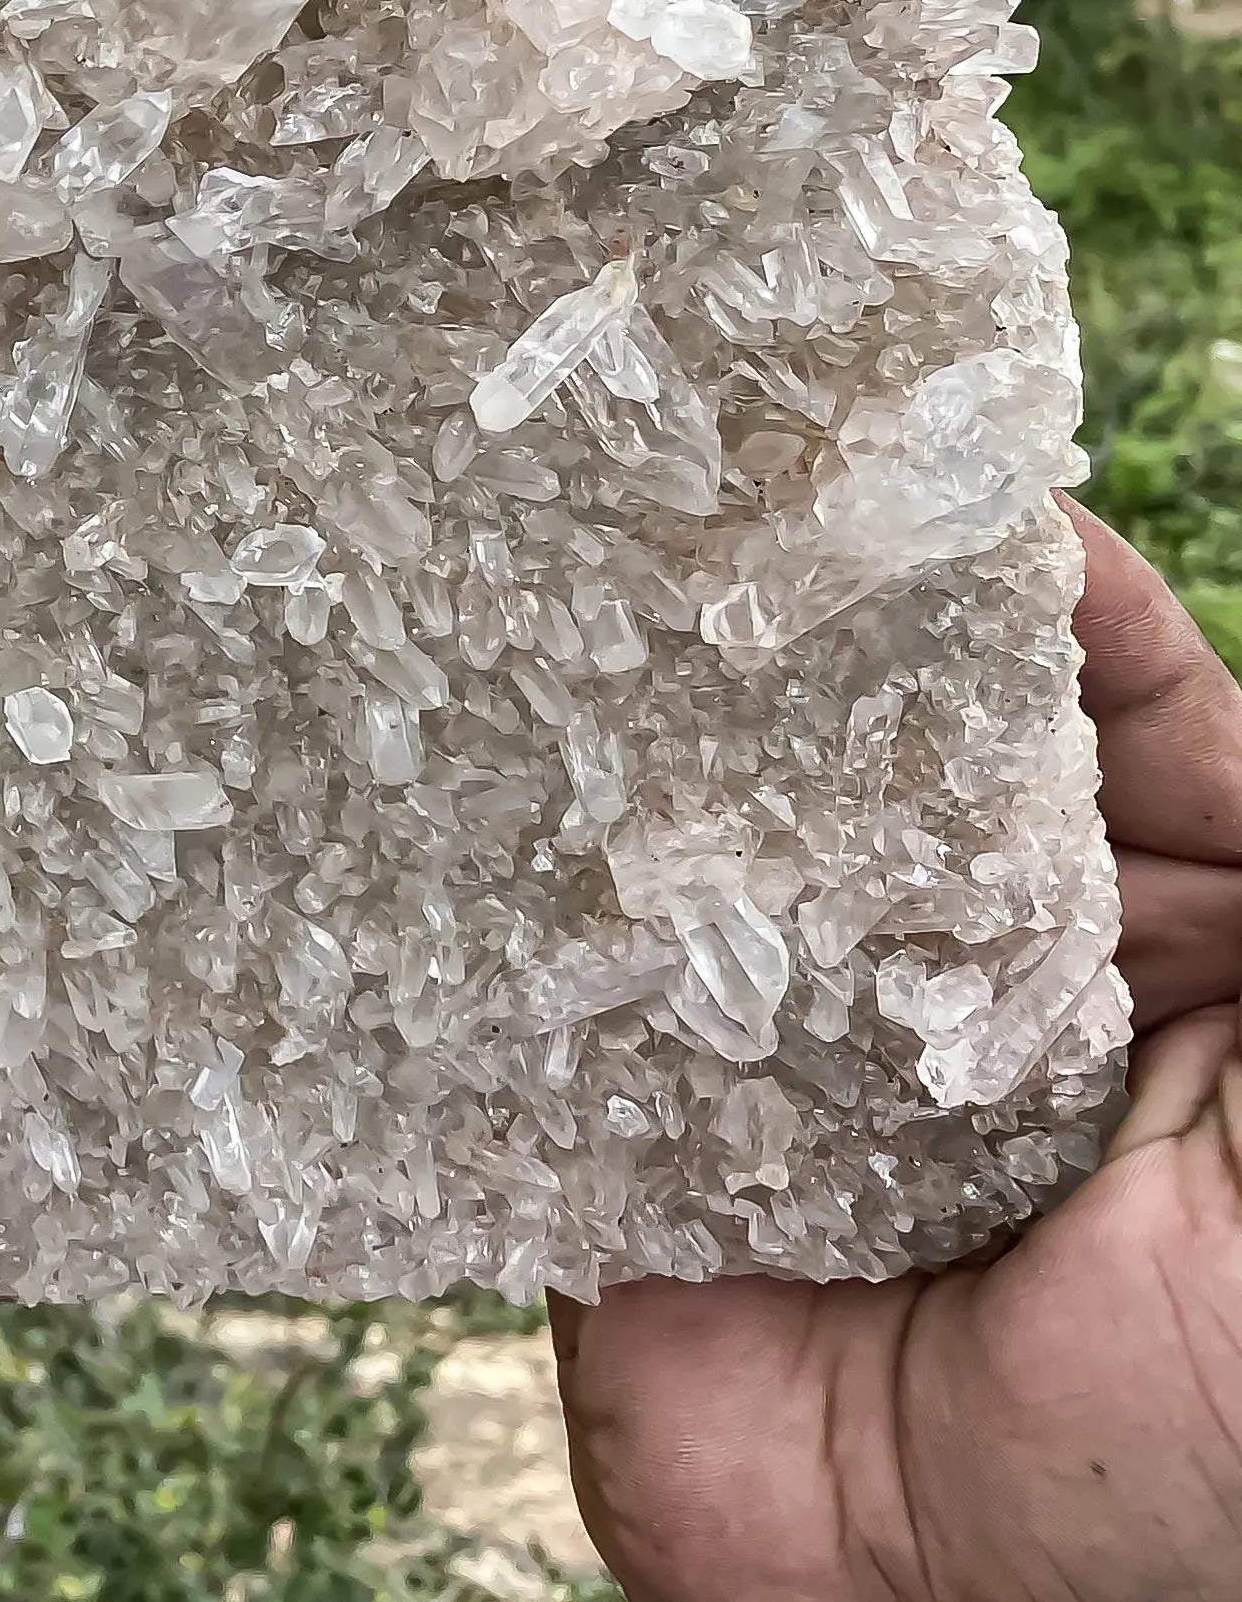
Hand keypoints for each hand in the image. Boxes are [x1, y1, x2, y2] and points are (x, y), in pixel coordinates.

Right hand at [556, 506, 1241, 1601]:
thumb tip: (1088, 582)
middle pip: (873, 744)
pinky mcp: (619, 1154)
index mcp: (1176, 946)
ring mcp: (785, 1061)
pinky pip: (558, 1003)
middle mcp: (973, 981)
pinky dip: (499, 907)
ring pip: (701, 844)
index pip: (1085, 704)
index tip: (889, 447)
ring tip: (520, 563)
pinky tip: (433, 769)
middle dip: (787, 624)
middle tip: (659, 461)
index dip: (1001, 578)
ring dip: (626, 737)